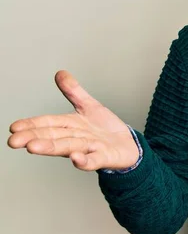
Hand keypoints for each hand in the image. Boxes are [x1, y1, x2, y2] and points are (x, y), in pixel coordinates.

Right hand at [7, 70, 138, 171]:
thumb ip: (74, 92)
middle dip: (34, 139)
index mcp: (71, 126)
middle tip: (14, 141)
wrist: (129, 146)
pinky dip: (84, 161)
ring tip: (33, 147)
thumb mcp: (90, 106)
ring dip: (51, 148)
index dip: (31, 125)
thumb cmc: (105, 129)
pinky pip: (94, 160)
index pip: (48, 124)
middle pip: (54, 137)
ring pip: (68, 147)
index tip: (13, 128)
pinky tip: (75, 158)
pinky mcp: (105, 158)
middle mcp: (77, 139)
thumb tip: (60, 73)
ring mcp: (90, 149)